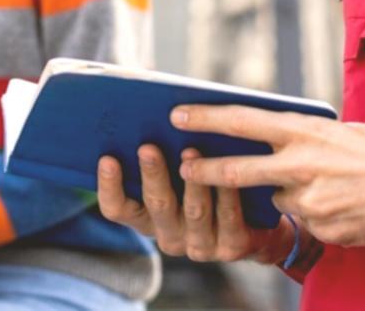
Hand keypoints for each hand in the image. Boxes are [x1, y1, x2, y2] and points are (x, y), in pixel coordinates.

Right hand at [97, 145, 295, 264]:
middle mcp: (169, 236)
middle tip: (148, 147)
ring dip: (192, 181)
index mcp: (148, 219)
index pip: (117, 208)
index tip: (107, 158)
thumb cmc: (207, 188)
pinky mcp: (230, 247)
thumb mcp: (179, 178)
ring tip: (190, 150)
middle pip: (155, 205)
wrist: (258, 226)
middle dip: (152, 174)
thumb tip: (148, 117)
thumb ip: (162, 157)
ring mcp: (199, 245)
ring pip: (193, 211)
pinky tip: (227, 169)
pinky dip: (226, 191)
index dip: (108, 186)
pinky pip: (228, 216)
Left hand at [173, 106, 364, 247]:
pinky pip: (307, 222)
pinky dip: (317, 214)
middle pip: (238, 171)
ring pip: (280, 200)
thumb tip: (269, 142)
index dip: (205, 118)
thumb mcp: (337, 130)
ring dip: (290, 194)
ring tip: (329, 185)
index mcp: (303, 132)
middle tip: (184, 168)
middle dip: (206, 172)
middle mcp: (301, 165)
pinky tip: (345, 204)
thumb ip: (301, 139)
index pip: (242, 121)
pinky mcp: (323, 230)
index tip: (177, 113)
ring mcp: (311, 202)